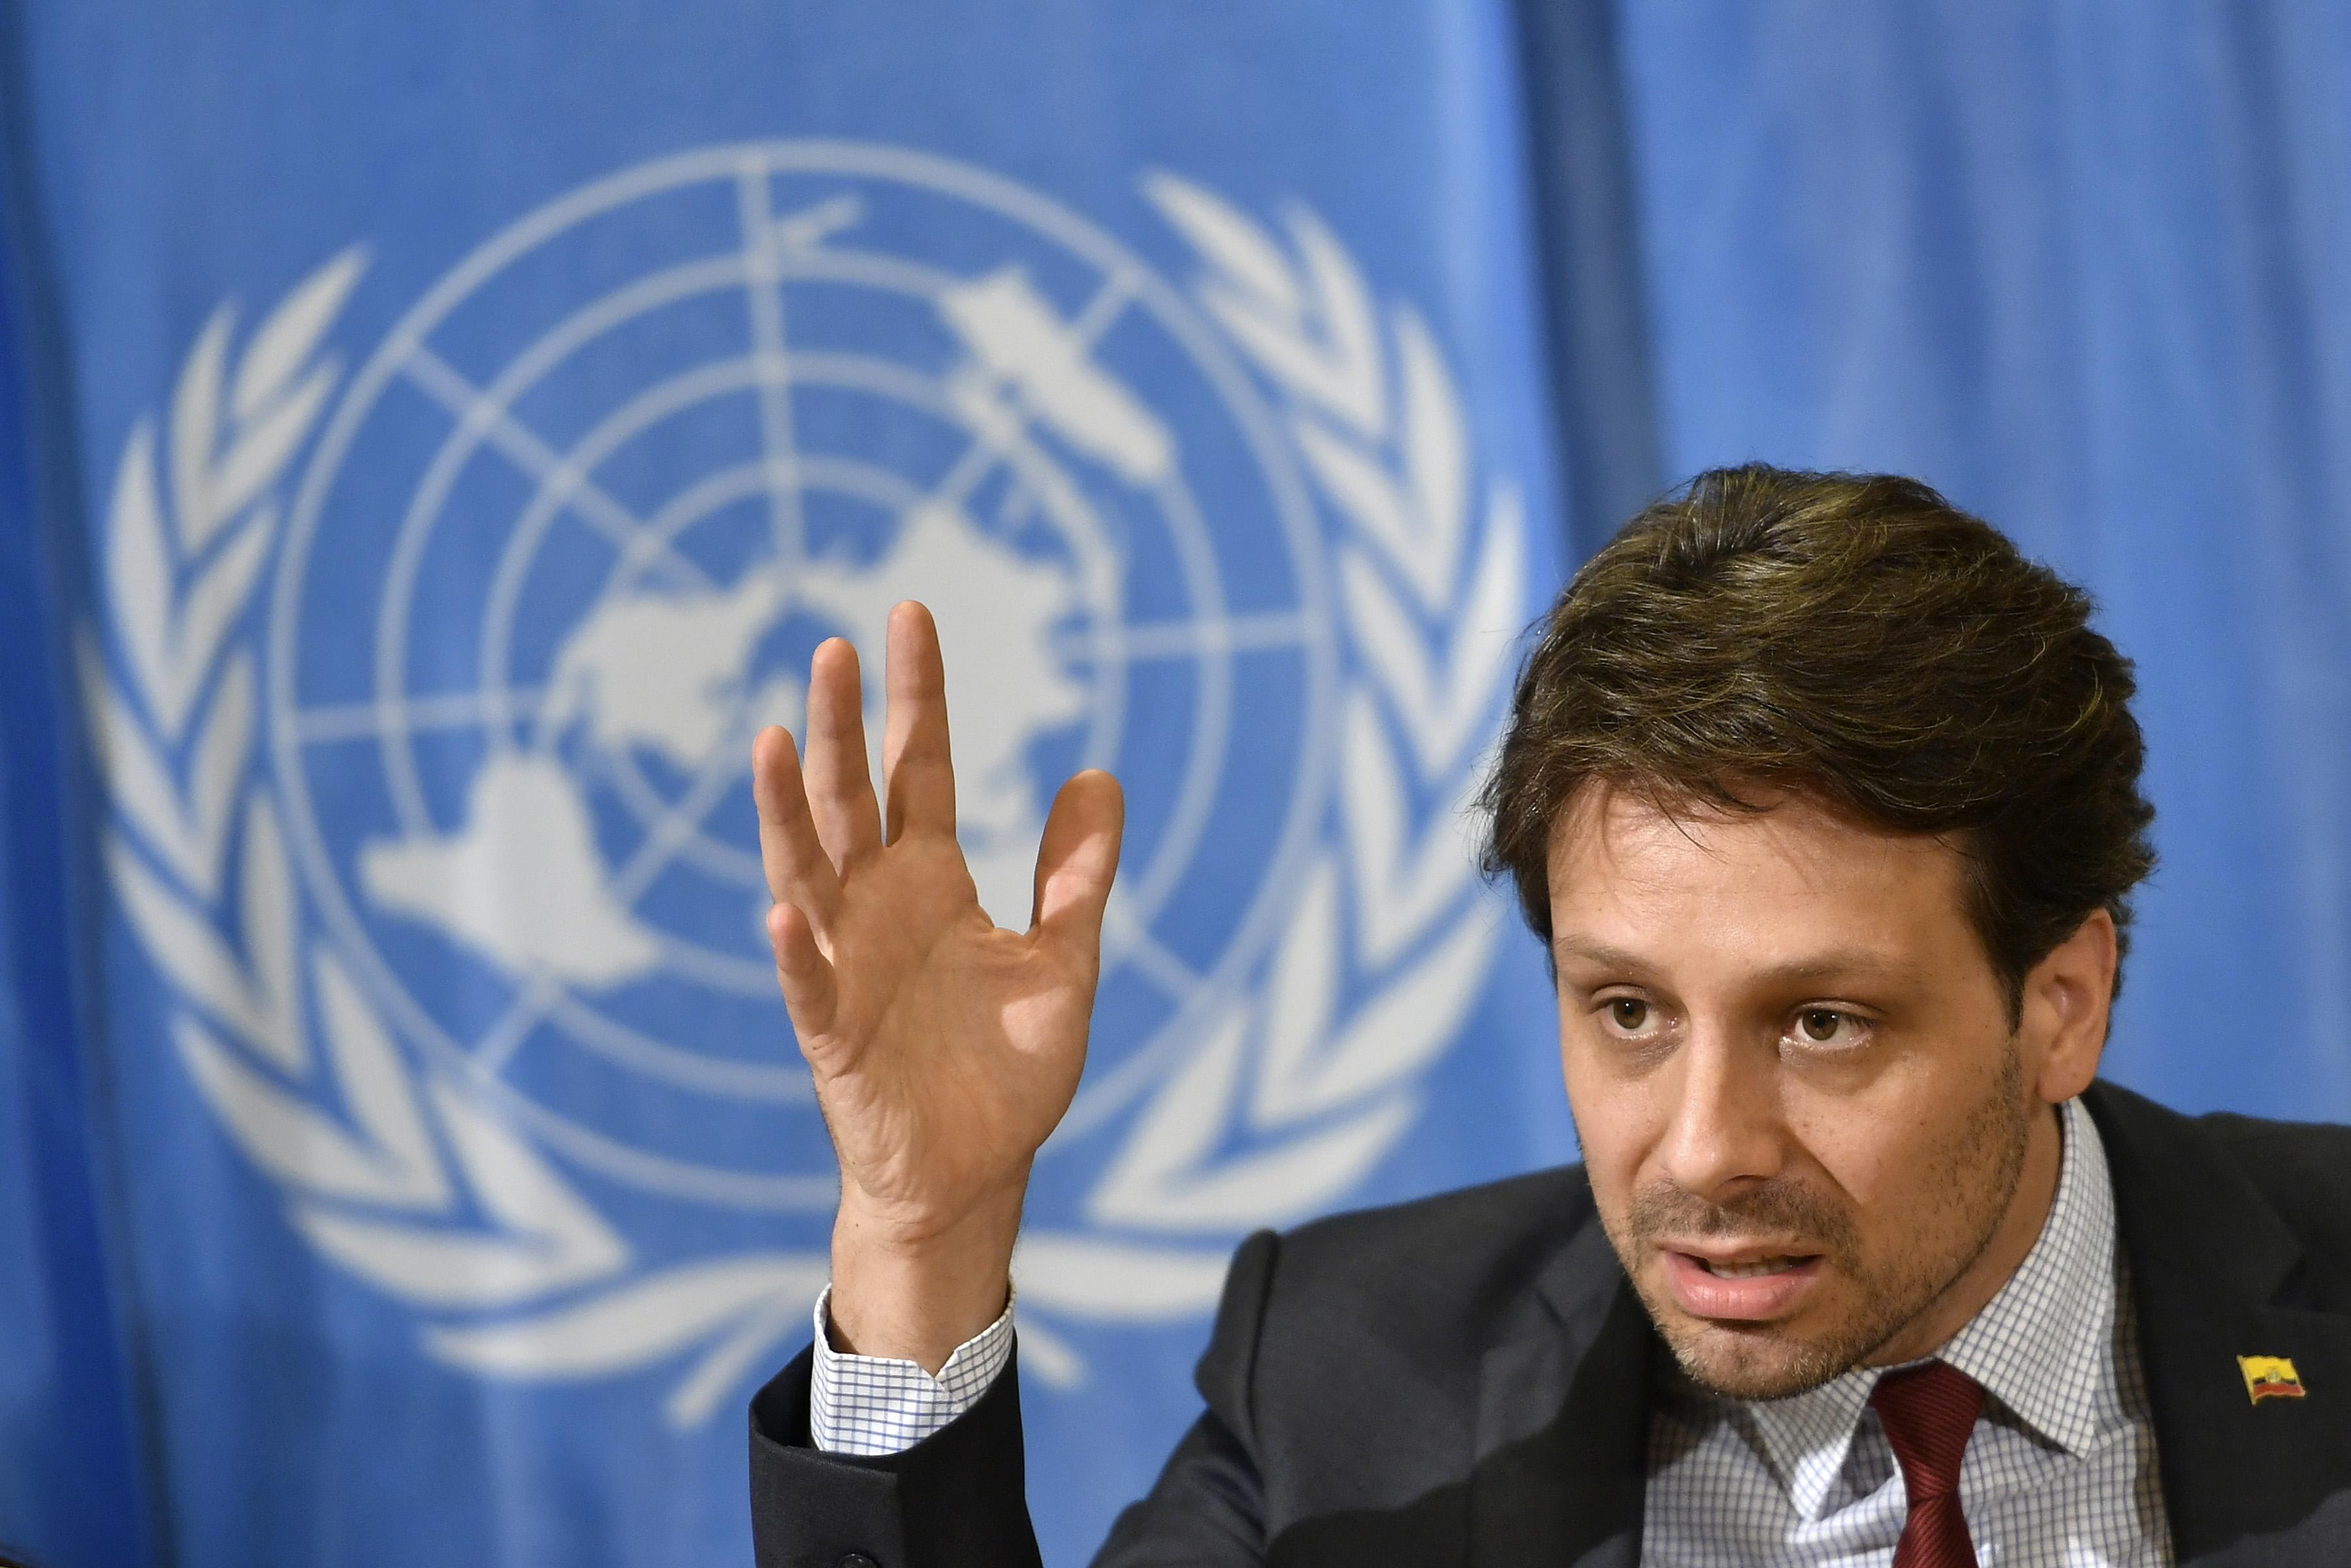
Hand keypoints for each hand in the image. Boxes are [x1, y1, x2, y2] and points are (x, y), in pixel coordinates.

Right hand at [753, 601, 1122, 1369]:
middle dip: (841, 724)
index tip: (907, 614)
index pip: (921, 766)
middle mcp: (878, 907)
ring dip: (785, 811)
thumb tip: (1098, 773)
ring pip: (804, 871)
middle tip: (833, 647)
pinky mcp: (832, 1033)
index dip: (914, 694)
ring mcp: (844, 963)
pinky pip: (805, 984)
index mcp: (933, 882)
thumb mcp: (1066, 962)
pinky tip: (779, 913)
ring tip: (772, 740)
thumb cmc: (1010, 1071)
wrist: (974, 1174)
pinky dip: (793, 951)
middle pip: (851, 797)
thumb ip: (1077, 874)